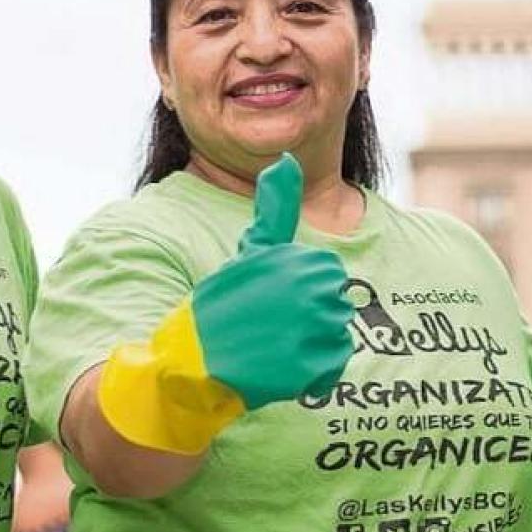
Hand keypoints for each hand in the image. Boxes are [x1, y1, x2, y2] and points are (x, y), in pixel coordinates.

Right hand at [191, 153, 354, 407]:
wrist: (195, 360)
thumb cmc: (223, 301)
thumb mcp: (251, 250)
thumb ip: (276, 208)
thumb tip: (287, 160)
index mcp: (304, 261)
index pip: (329, 273)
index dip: (300, 286)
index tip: (272, 296)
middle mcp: (315, 294)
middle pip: (336, 303)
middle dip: (310, 315)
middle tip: (271, 323)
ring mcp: (316, 334)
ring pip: (336, 335)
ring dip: (311, 343)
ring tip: (274, 344)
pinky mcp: (313, 369)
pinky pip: (332, 367)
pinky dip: (312, 371)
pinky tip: (280, 366)